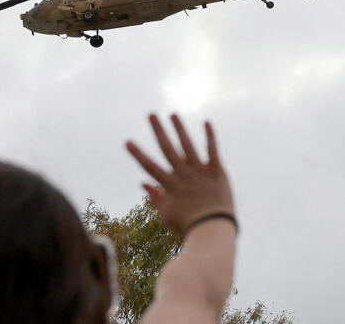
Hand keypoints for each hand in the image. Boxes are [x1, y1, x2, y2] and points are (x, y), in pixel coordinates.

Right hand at [126, 114, 233, 238]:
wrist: (213, 230)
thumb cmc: (187, 227)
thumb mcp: (166, 215)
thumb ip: (155, 198)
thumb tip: (143, 183)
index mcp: (169, 185)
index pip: (149, 166)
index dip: (137, 154)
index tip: (127, 141)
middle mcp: (183, 175)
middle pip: (167, 149)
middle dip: (158, 131)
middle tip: (151, 114)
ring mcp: (200, 172)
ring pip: (187, 145)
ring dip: (180, 129)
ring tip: (173, 114)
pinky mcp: (216, 172)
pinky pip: (212, 151)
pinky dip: (210, 136)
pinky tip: (206, 122)